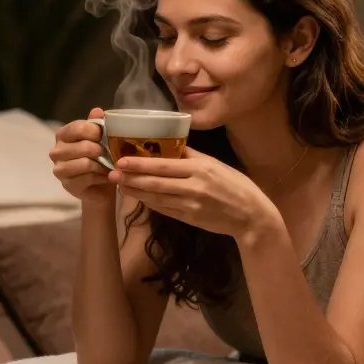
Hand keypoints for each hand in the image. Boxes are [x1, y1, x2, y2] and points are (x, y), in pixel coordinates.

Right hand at [49, 107, 116, 206]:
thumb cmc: (99, 158)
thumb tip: (97, 110)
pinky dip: (100, 177)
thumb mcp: (100, 138)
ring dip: (101, 165)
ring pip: (85, 163)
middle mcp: (56, 151)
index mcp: (63, 135)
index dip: (95, 131)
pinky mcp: (66, 184)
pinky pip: (87, 178)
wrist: (101, 185)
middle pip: (83, 146)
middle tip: (109, 154)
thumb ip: (97, 124)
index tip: (104, 136)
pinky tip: (104, 177)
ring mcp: (59, 169)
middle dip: (101, 151)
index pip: (77, 128)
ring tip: (108, 166)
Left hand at [110, 147, 279, 237]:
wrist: (251, 216)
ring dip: (136, 192)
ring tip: (120, 185)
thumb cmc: (235, 185)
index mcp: (200, 169)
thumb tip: (168, 144)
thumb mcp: (215, 165)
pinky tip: (138, 197)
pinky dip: (149, 203)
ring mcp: (190, 205)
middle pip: (155, 182)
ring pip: (156, 198)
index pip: (163, 165)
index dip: (140, 164)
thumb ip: (191, 156)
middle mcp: (193, 187)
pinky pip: (164, 210)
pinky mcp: (189, 219)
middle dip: (131, 178)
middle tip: (112, 174)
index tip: (121, 160)